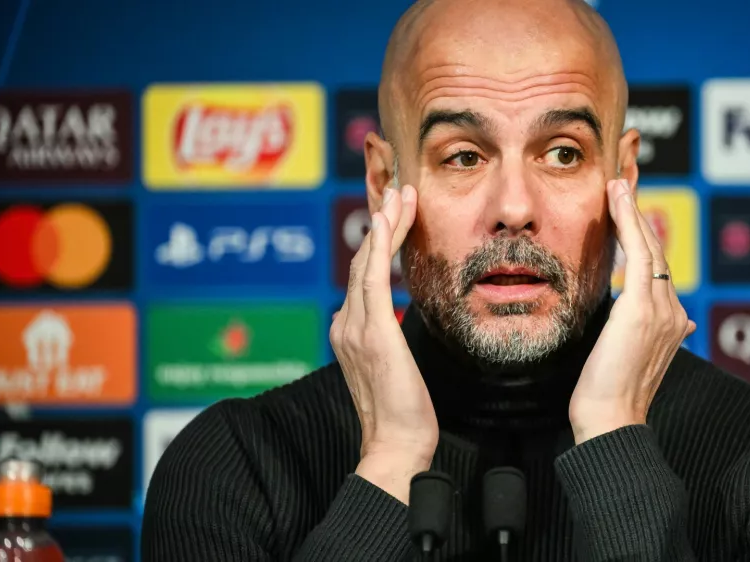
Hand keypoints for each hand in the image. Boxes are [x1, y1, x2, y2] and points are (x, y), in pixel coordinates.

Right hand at [329, 184, 438, 503]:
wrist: (395, 445)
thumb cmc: (404, 413)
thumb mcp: (396, 366)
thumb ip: (390, 339)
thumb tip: (396, 320)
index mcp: (350, 331)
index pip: (363, 276)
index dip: (378, 243)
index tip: (395, 217)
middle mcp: (345, 324)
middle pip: (360, 261)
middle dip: (382, 224)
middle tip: (399, 191)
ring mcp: (354, 327)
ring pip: (364, 262)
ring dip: (384, 225)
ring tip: (399, 194)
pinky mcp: (371, 332)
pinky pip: (370, 278)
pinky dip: (378, 245)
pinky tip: (387, 220)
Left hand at [569, 179, 695, 444]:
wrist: (610, 420)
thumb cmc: (609, 394)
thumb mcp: (633, 358)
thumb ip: (651, 335)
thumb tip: (683, 326)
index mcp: (673, 323)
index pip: (659, 268)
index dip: (644, 235)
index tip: (630, 209)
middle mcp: (674, 312)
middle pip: (659, 250)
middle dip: (640, 214)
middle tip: (625, 180)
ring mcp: (663, 309)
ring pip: (652, 246)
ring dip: (633, 210)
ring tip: (619, 182)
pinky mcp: (643, 308)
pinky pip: (641, 254)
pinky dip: (630, 222)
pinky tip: (618, 200)